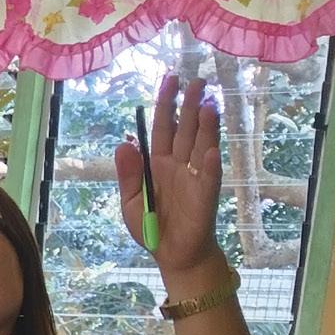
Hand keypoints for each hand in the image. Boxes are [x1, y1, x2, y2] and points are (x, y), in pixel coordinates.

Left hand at [116, 75, 227, 277]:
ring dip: (205, 126)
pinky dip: (209, 164)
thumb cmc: (151, 228)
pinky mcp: (204, 195)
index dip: (166, 104)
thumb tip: (123, 144)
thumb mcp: (129, 201)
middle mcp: (178, 165)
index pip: (163, 127)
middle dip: (190, 105)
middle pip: (185, 129)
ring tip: (208, 104)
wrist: (173, 254)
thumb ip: (128, 174)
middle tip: (197, 80)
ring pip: (200, 145)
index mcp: (158, 163)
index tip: (170, 80)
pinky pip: (208, 177)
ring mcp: (194, 177)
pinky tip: (211, 150)